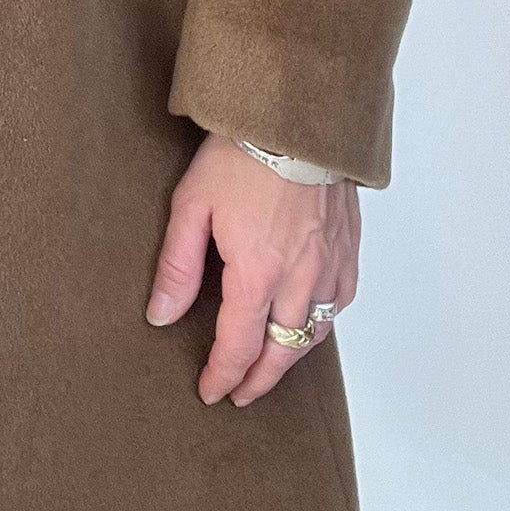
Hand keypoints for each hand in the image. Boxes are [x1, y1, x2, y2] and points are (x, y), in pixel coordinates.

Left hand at [145, 132, 359, 406]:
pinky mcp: (348, 247)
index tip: (210, 391)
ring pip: (315, 333)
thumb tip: (160, 314)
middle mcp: (300, 278)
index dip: (223, 375)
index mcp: (257, 272)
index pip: (239, 346)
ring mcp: (330, 264)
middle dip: (258, 379)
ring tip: (270, 365)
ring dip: (290, 356)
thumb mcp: (192, 204)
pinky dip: (322, 323)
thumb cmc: (240, 153)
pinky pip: (341, 303)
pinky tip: (308, 323)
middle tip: (240, 394)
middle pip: (281, 351)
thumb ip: (177, 266)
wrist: (296, 115)